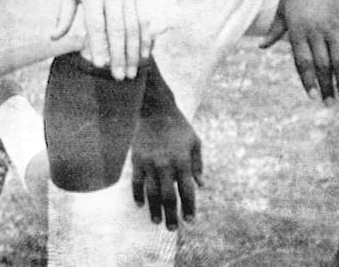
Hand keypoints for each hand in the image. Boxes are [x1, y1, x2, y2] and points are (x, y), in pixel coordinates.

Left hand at [53, 0, 175, 80]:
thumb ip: (64, 14)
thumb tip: (54, 39)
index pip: (96, 24)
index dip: (99, 45)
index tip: (100, 65)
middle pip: (118, 29)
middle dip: (120, 56)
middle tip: (120, 78)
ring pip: (135, 25)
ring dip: (135, 51)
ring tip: (133, 71)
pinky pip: (147, 16)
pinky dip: (148, 36)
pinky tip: (146, 52)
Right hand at [131, 101, 203, 230]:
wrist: (155, 110)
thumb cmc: (178, 126)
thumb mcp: (195, 142)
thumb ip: (198, 164)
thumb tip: (201, 185)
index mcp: (182, 162)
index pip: (187, 191)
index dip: (189, 207)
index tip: (190, 220)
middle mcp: (166, 165)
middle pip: (168, 196)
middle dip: (171, 215)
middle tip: (173, 229)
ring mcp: (149, 163)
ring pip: (151, 193)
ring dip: (154, 209)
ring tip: (156, 222)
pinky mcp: (137, 159)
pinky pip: (137, 182)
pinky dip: (138, 194)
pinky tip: (140, 205)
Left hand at [260, 0, 338, 104]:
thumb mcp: (282, 8)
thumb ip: (275, 30)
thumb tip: (262, 47)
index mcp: (297, 29)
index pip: (302, 62)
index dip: (308, 81)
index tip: (313, 98)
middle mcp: (316, 31)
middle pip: (323, 65)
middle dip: (328, 87)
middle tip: (331, 106)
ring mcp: (334, 28)